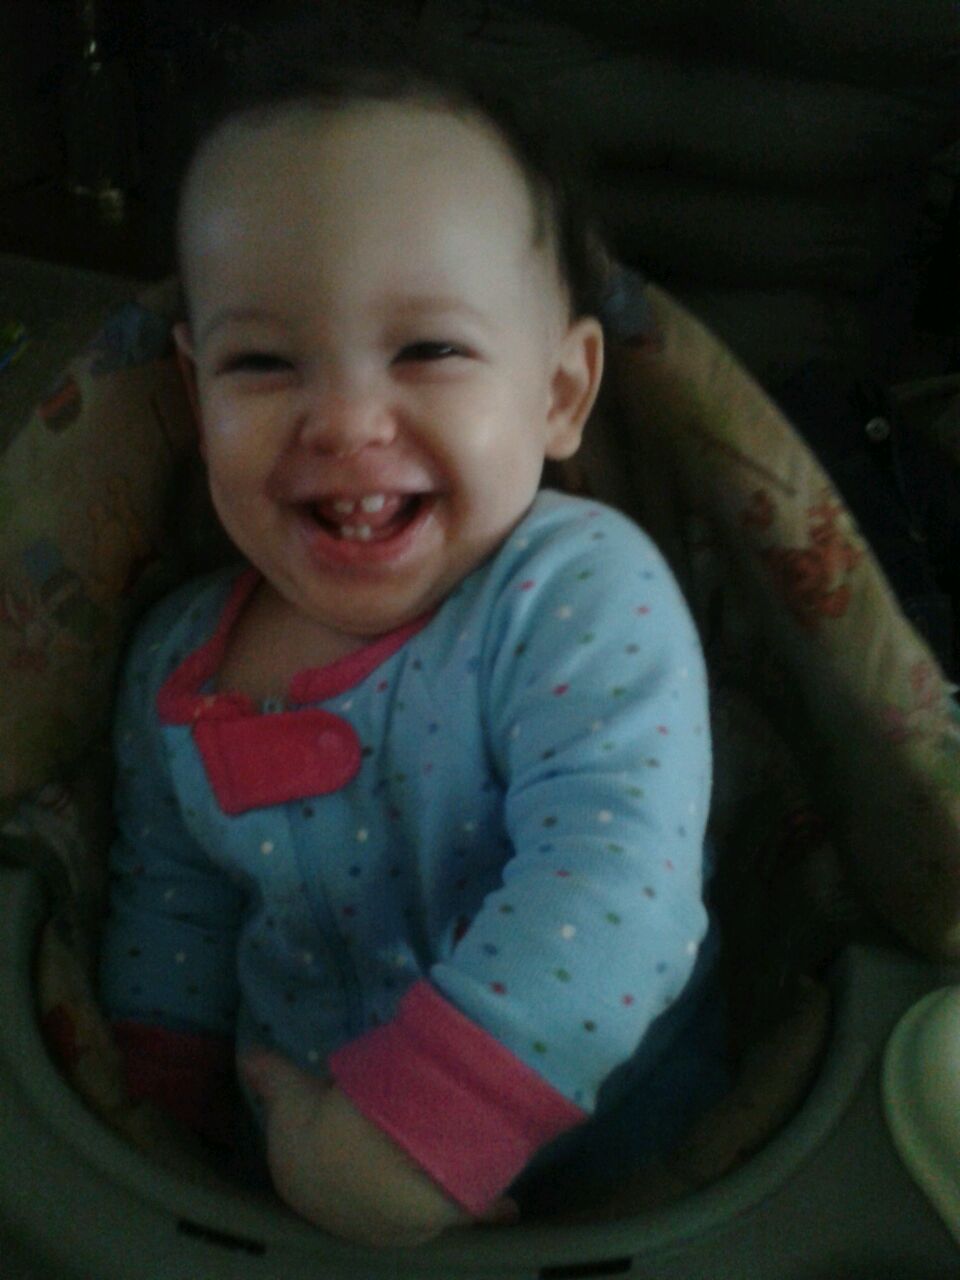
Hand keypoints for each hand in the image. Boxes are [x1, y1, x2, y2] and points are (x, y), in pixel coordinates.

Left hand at [241, 1051, 518, 1246]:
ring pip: (410, 1203)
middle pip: (362, 1187)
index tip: (339, 1121)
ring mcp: (398, 1224)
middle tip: (386, 1141)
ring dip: (419, 1189)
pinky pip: (470, 1213)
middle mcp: (349, 1217)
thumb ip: (271, 1076)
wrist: (379, 1161)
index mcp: (306, 1187)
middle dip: (370, 1172)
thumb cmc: (327, 1126)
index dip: (324, 1139)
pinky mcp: (445, 1220)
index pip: (311, 1165)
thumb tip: (247, 1059)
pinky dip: (490, 1211)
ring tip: (436, 1160)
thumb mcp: (291, 1091)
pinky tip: (510, 1207)